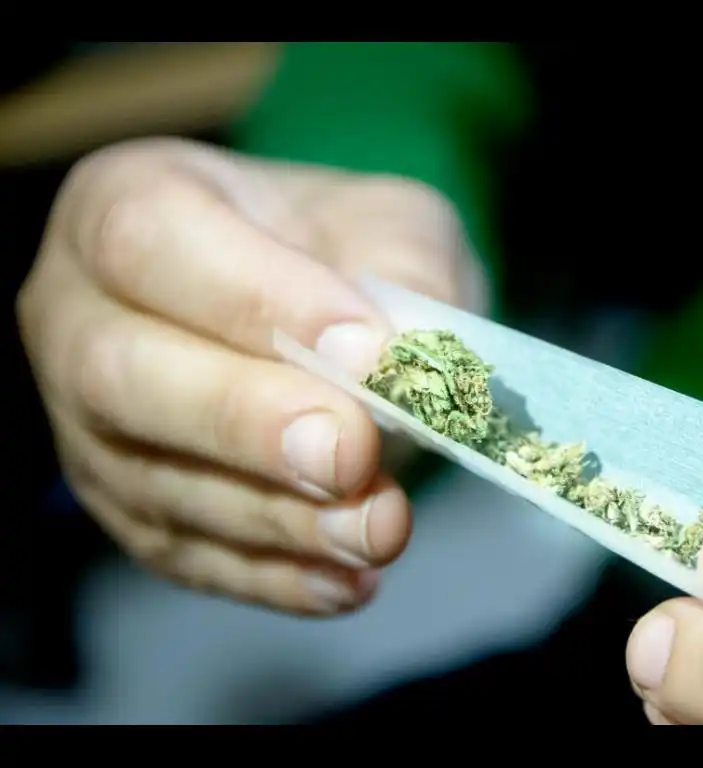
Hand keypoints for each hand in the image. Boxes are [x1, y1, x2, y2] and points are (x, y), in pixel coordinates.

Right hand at [17, 138, 486, 615]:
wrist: (322, 311)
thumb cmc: (343, 249)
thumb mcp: (390, 222)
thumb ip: (407, 270)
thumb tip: (407, 361)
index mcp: (125, 204)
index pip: (154, 242)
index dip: (257, 300)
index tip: (368, 351)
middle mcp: (79, 315)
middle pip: (122, 374)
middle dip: (247, 423)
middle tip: (352, 454)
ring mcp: (89, 425)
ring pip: (151, 481)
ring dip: (274, 517)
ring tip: (376, 529)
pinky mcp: (128, 508)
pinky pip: (181, 553)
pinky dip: (270, 575)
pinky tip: (346, 579)